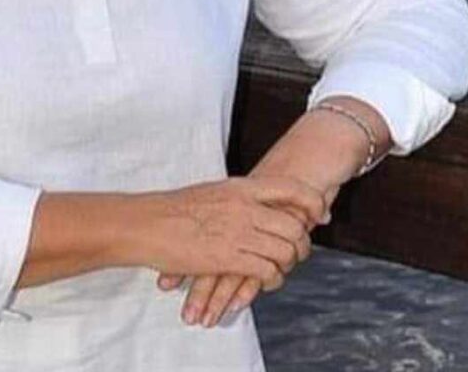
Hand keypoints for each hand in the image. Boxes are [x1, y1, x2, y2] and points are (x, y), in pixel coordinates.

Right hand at [156, 185, 337, 325]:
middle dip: (303, 243)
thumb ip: (240, 198)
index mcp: (240, 187)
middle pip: (295, 225)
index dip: (313, 202)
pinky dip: (273, 279)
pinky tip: (264, 280)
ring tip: (280, 268)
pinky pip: (268, 271)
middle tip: (299, 252)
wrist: (146, 224)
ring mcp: (237, 232)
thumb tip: (260, 205)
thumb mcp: (214, 192)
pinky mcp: (228, 258)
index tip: (320, 215)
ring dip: (288, 264)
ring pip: (285, 251)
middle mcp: (244, 206)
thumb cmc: (175, 209)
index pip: (291, 188)